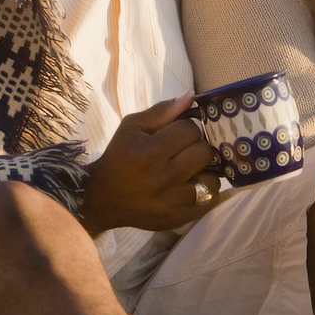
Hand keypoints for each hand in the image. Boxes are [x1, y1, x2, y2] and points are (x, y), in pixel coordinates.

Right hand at [77, 92, 224, 236]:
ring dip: (204, 171)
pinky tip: (191, 185)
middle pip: (204, 152)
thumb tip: (191, 96)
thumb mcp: (131, 128)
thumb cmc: (119, 158)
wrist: (102, 198)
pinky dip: (206, 191)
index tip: (178, 134)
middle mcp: (163, 178)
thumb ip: (162, 111)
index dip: (187, 128)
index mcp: (150, 152)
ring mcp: (173, 202)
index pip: (191, 130)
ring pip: (212, 177)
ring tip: (189, 170)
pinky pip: (210, 200)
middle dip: (197, 147)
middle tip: (184, 151)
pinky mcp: (178, 218)